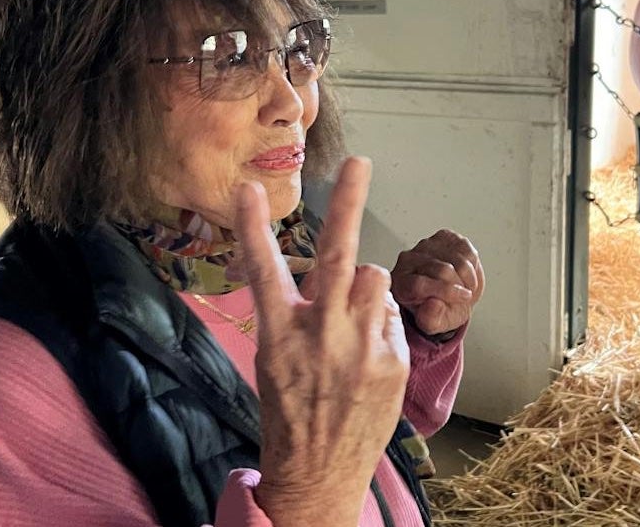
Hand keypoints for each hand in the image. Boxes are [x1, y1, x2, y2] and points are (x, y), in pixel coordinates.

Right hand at [235, 157, 407, 526]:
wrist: (318, 477)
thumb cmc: (291, 413)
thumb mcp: (277, 363)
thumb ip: (305, 314)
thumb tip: (351, 273)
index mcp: (279, 337)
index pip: (263, 273)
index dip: (252, 229)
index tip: (247, 190)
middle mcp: (321, 338)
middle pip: (337, 258)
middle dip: (349, 204)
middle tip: (359, 163)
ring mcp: (361, 349)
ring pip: (374, 278)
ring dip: (364, 287)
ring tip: (351, 321)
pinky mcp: (393, 362)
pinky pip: (390, 314)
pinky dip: (379, 323)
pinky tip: (366, 357)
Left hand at [390, 230, 484, 335]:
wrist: (449, 294)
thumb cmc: (438, 310)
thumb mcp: (434, 324)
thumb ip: (430, 319)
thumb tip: (433, 304)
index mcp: (400, 283)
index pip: (420, 284)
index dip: (446, 291)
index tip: (463, 298)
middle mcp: (408, 260)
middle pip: (441, 270)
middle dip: (460, 286)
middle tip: (465, 297)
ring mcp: (426, 246)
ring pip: (456, 258)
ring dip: (468, 276)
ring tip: (467, 287)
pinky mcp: (443, 237)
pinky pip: (465, 249)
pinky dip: (472, 264)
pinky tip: (467, 275)